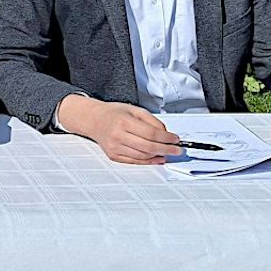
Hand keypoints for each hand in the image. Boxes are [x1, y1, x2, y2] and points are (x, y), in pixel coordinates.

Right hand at [57, 95, 179, 163]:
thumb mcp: (134, 109)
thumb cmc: (114, 113)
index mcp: (123, 121)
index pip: (151, 133)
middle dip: (166, 149)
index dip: (166, 138)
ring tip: (168, 153)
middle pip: (148, 146)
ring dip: (158, 156)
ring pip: (142, 156)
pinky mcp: (113, 155)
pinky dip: (148, 161)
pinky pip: (134, 161)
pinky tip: (156, 158)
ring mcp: (114, 147)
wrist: (94, 119)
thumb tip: (165, 133)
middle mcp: (118, 135)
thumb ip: (151, 120)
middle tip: (177, 149)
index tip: (175, 139)